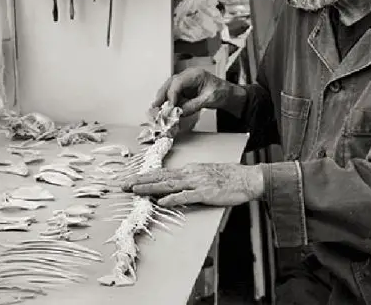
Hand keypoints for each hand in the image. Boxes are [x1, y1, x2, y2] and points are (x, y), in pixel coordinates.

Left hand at [122, 163, 263, 207]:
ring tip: (134, 190)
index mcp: (189, 170)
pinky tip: (162, 201)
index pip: (162, 173)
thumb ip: (190, 180)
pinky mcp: (206, 193)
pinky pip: (187, 196)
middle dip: (140, 181)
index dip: (145, 177)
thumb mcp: (205, 175)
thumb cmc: (229, 178)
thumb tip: (175, 187)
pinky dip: (173, 198)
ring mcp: (197, 182)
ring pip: (168, 184)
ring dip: (150, 188)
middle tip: (122, 185)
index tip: (130, 180)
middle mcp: (190, 173)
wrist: (248, 177)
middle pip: (160, 177)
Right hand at [151, 67, 235, 116]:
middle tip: (155, 106)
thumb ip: (193, 105)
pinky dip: (168, 102)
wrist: (228, 95)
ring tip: (156, 109)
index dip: (172, 94)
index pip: (178, 82)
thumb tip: (179, 111)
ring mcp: (185, 83)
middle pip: (170, 84)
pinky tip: (165, 109)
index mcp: (195, 74)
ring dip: (163, 99)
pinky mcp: (185, 90)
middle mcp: (188, 76)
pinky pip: (173, 95)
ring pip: (169, 89)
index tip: (170, 106)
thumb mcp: (209, 99)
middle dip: (162, 95)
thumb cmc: (222, 92)